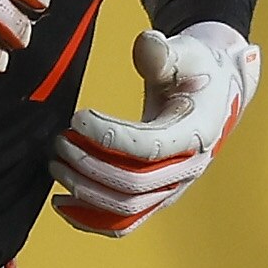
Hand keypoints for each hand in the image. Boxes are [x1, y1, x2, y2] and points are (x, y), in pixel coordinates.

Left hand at [51, 21, 258, 232]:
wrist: (212, 92)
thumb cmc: (196, 69)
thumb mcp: (186, 53)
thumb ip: (165, 52)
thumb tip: (147, 45)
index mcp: (196, 134)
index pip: (147, 148)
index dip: (107, 137)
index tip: (76, 118)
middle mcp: (188, 169)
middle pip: (132, 185)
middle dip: (88, 166)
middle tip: (58, 142)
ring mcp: (172, 188)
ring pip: (126, 209)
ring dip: (85, 192)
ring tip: (55, 166)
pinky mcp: (157, 196)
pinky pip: (124, 222)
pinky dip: (91, 220)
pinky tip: (62, 204)